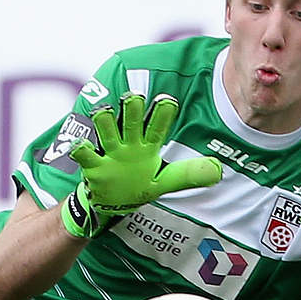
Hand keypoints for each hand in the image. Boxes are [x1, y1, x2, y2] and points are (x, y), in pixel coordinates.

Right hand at [60, 93, 222, 237]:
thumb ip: (188, 174)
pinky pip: (85, 155)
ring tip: (104, 112)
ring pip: (106, 130)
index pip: (157, 126)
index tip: (168, 100)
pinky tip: (81, 145)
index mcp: (147, 146)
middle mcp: (128, 144)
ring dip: (104, 120)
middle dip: (131, 107)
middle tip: (134, 96)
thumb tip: (219, 170)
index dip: (162, 113)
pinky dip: (81, 150)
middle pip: (130, 120)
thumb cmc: (138, 185)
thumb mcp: (165, 181)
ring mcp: (110, 153)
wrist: (110, 203)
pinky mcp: (94, 166)